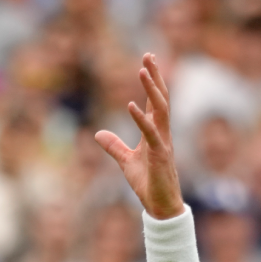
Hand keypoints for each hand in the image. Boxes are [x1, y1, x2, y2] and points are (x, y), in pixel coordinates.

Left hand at [94, 54, 184, 219]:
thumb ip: (114, 146)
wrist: (160, 206)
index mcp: (156, 132)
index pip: (155, 102)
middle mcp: (162, 133)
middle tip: (149, 55)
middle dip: (155, 77)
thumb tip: (98, 134)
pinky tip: (130, 105)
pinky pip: (150, 133)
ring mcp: (163, 142)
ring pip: (160, 110)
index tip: (148, 61)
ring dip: (151, 90)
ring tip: (142, 70)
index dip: (152, 81)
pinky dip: (140, 118)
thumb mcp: (126, 161)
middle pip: (161, 98)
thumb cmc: (148, 183)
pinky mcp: (159, 155)